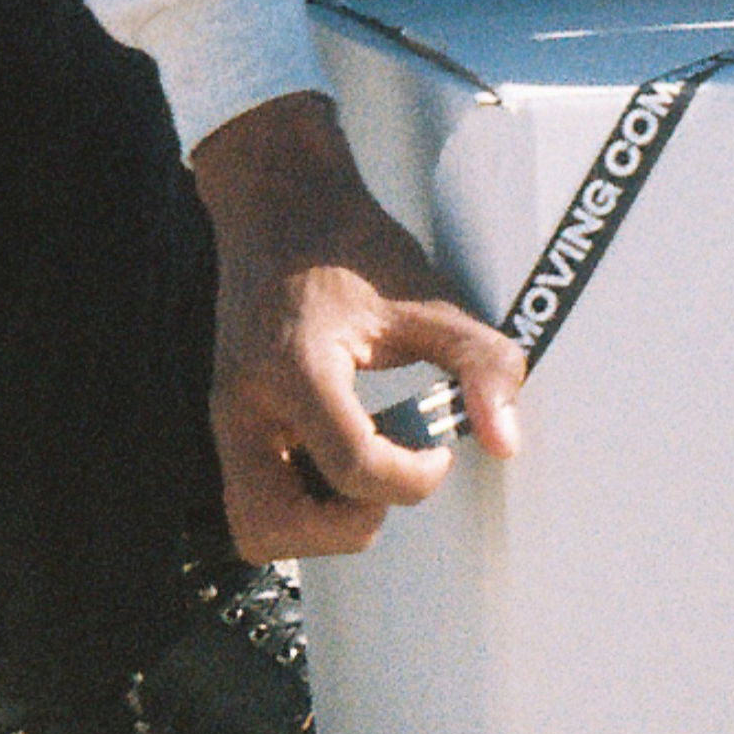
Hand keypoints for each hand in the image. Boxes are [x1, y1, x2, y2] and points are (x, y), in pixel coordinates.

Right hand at [192, 93, 528, 560]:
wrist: (278, 205)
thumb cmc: (349, 246)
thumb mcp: (426, 295)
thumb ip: (478, 361)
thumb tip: (507, 440)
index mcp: (295, 367)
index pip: (352, 466)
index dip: (413, 478)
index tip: (439, 450)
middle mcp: (244, 404)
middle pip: (273, 526)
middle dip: (347, 523)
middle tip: (389, 474)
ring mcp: (227, 421)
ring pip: (255, 528)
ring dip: (319, 523)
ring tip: (366, 473)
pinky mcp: (229, 428)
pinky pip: (256, 500)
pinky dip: (303, 503)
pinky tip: (341, 460)